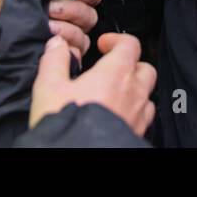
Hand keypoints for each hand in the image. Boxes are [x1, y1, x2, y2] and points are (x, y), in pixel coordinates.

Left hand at [0, 0, 101, 107]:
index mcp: (51, 3)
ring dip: (69, 30)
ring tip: (46, 29)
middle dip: (73, 9)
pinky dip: (67, 51)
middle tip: (50, 9)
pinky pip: (75, 59)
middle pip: (89, 15)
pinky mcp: (54, 68)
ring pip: (84, 37)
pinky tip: (47, 46)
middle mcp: (60, 25)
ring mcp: (58, 48)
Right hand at [29, 32, 156, 135]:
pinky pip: (143, 117)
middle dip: (129, 64)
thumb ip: (55, 60)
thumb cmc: (67, 123)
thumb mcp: (49, 87)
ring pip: (146, 94)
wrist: (77, 156)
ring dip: (133, 90)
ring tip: (113, 94)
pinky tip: (117, 116)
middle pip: (144, 68)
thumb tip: (57, 44)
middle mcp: (133, 92)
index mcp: (115, 73)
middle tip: (110, 69)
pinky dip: (134, 112)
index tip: (103, 44)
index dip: (117, 40)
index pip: (130, 44)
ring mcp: (138, 115)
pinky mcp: (138, 133)